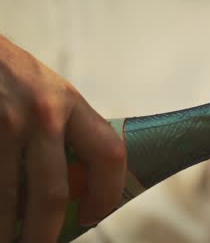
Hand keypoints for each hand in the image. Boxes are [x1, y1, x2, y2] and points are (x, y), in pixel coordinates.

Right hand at [0, 35, 125, 241]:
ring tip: (11, 242)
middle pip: (53, 195)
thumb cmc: (11, 75)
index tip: (96, 215)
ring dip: (9, 231)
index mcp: (69, 102)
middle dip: (45, 234)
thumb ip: (67, 129)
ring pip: (9, 200)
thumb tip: (80, 181)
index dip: (107, 193)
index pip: (109, 154)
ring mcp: (5, 124)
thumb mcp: (48, 92)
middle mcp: (41, 114)